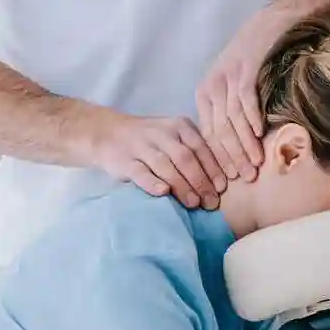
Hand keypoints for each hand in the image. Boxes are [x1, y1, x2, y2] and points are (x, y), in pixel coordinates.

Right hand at [90, 110, 226, 208]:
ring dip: (181, 185)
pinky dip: (152, 182)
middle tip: (211, 202)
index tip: (222, 188)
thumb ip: (195, 154)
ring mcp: (141, 146)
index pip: (200, 147)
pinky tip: (163, 193)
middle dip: (200, 181)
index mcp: (180, 126)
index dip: (213, 168)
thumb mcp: (176, 138)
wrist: (108, 133)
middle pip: (185, 158)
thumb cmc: (152, 142)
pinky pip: (139, 172)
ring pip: (164, 165)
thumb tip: (220, 184)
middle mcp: (161, 133)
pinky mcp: (124, 160)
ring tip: (193, 203)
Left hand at [196, 8, 292, 181]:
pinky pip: (246, 99)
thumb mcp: (231, 89)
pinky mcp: (245, 69)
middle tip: (245, 177)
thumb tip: (233, 151)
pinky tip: (259, 134)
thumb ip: (228, 115)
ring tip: (256, 163)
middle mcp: (213, 86)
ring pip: (234, 119)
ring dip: (245, 143)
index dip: (219, 158)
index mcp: (205, 94)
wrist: (268, 27)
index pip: (209, 134)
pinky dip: (252, 118)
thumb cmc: (251, 63)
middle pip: (221, 130)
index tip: (229, 179)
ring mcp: (228, 77)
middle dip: (233, 157)